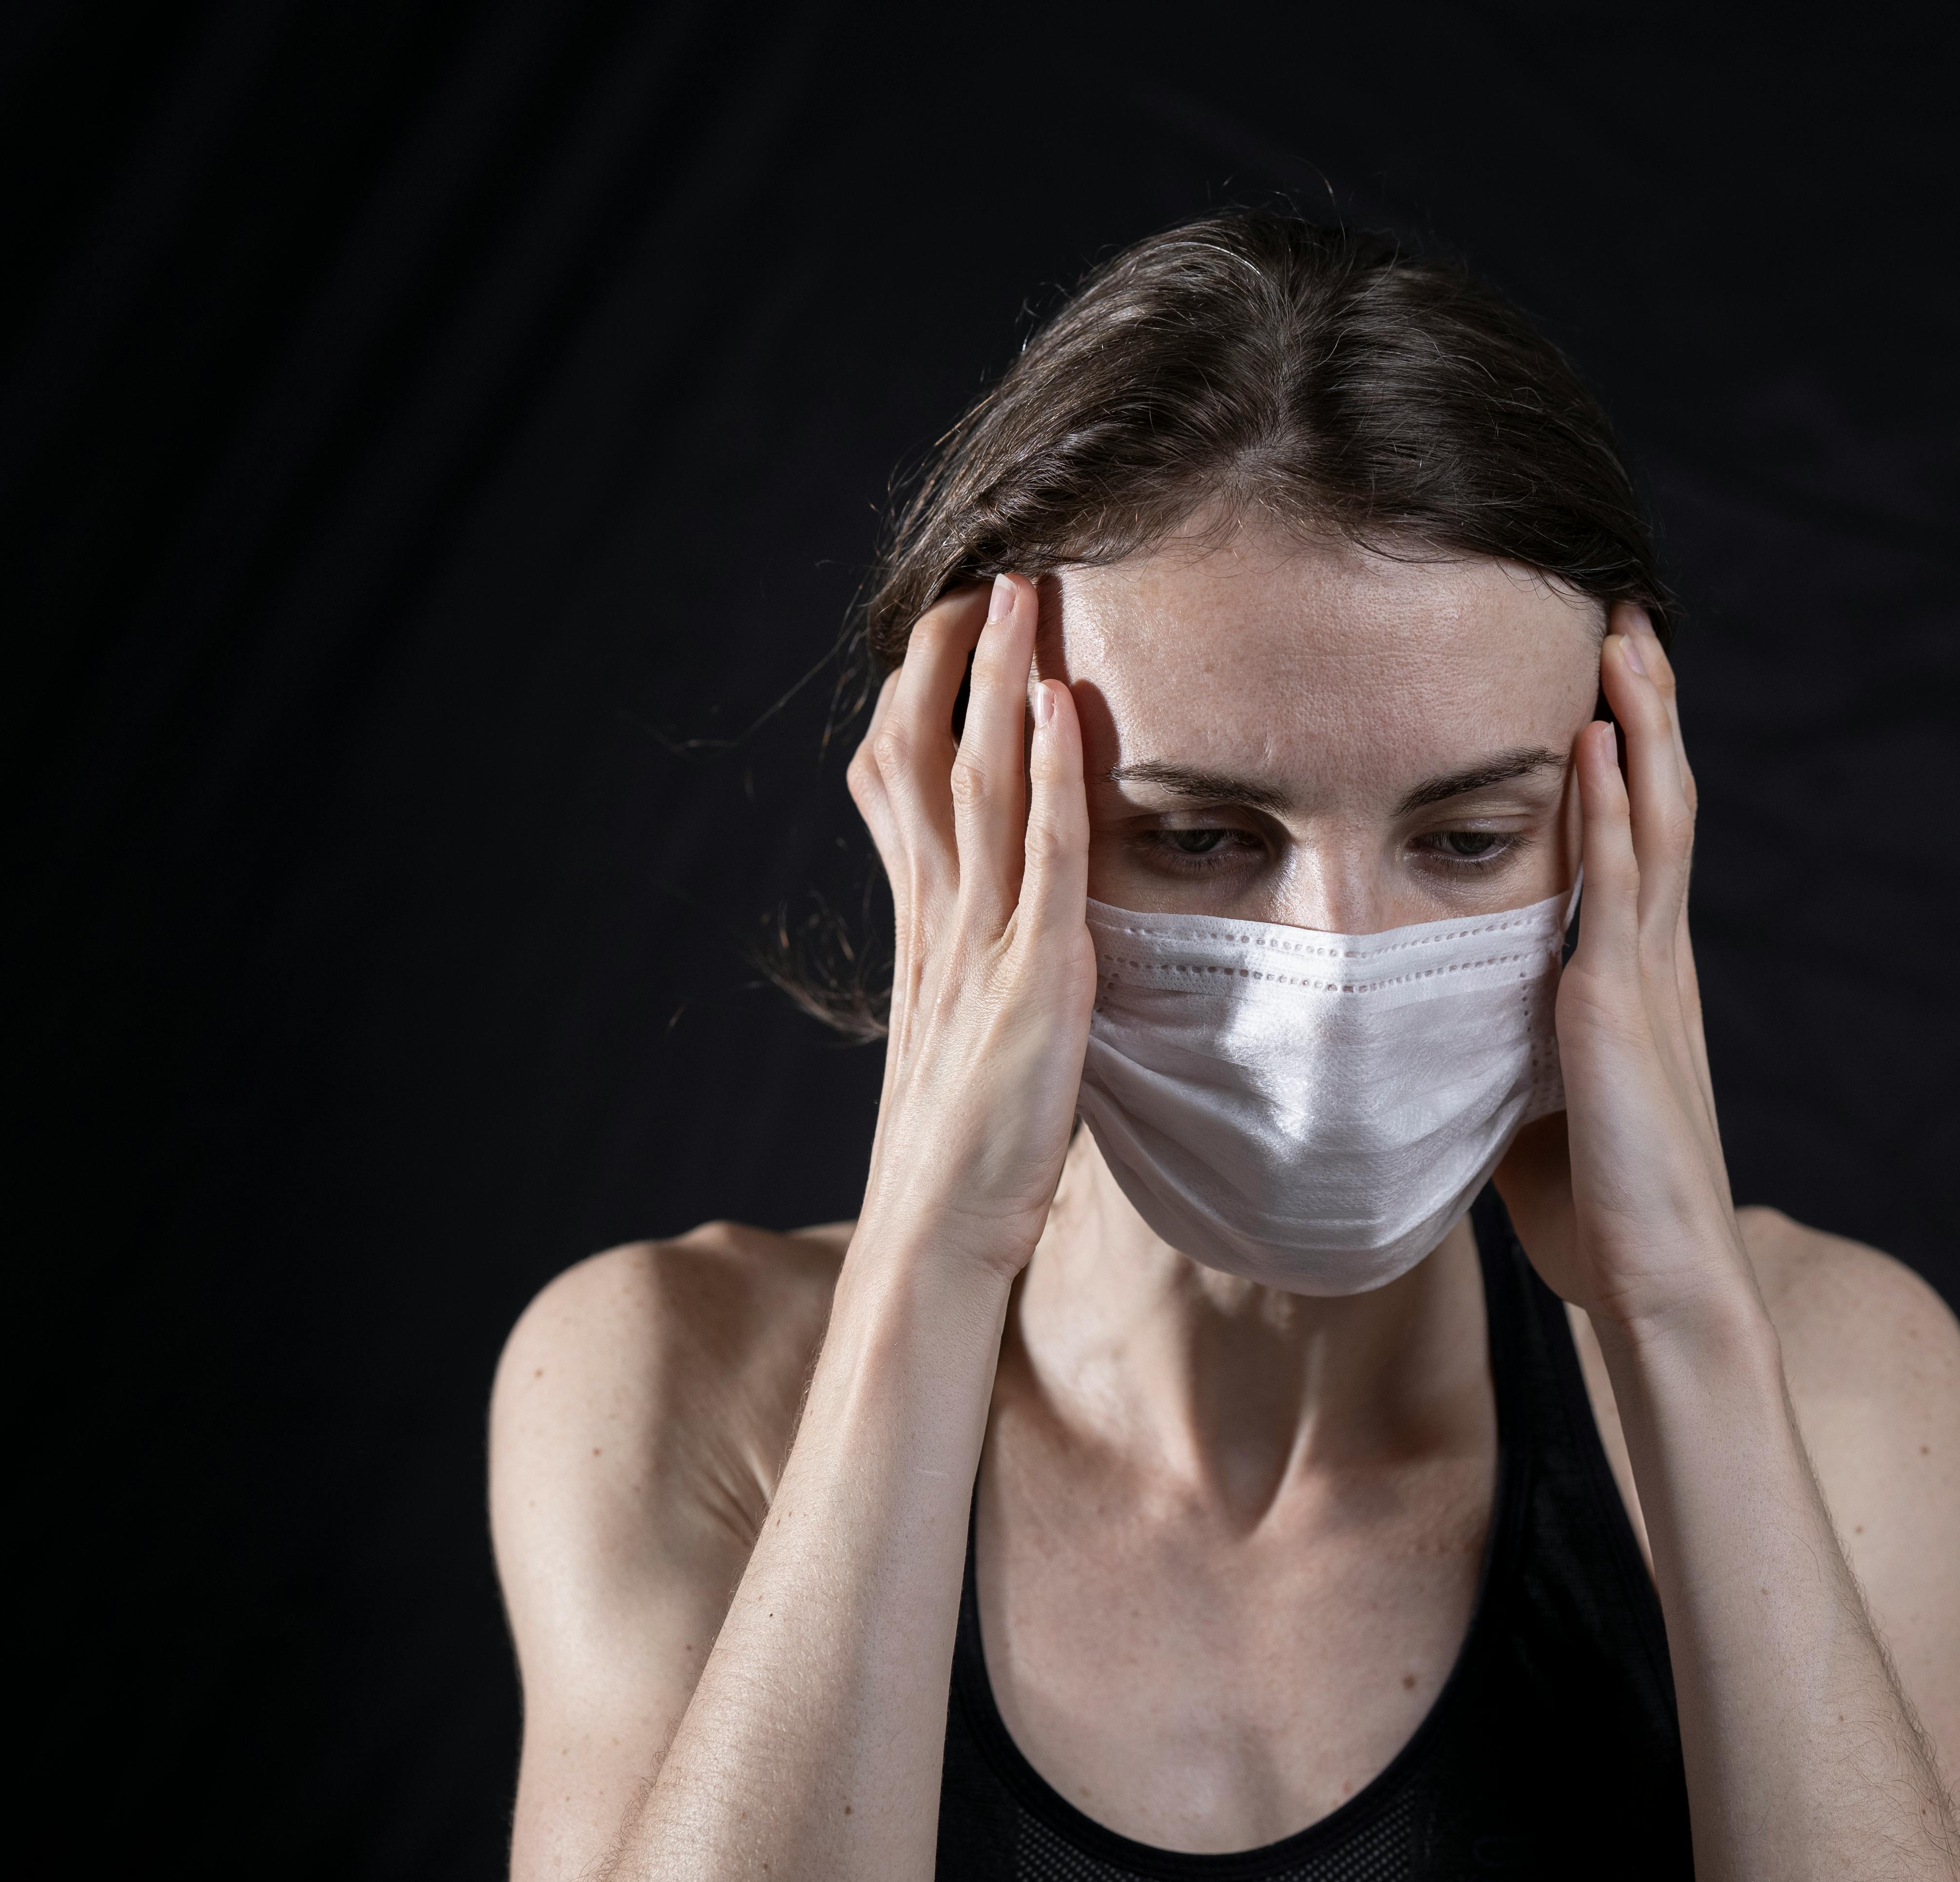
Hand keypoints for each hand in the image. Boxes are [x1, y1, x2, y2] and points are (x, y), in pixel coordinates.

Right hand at [843, 574, 1092, 1277]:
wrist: (941, 1231)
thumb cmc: (970, 1146)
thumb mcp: (975, 1027)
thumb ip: (990, 965)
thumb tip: (1025, 929)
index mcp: (924, 924)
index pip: (899, 782)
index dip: (919, 696)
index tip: (943, 626)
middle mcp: (939, 916)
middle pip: (924, 752)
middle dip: (948, 657)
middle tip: (981, 572)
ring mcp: (980, 943)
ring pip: (978, 780)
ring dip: (999, 680)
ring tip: (1022, 594)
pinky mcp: (1033, 980)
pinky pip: (1043, 857)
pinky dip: (1049, 775)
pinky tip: (1060, 706)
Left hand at [1493, 605, 1755, 1337]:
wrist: (1661, 1281)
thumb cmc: (1602, 1215)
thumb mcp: (1542, 1107)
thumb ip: (1513, 1054)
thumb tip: (1454, 1038)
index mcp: (1639, 980)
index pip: (1639, 838)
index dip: (1634, 753)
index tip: (1612, 674)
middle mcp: (1656, 961)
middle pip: (1658, 800)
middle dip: (1647, 706)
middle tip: (1629, 615)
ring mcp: (1647, 977)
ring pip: (1651, 819)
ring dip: (1639, 723)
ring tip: (1623, 637)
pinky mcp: (1620, 1007)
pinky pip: (1614, 886)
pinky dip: (1608, 809)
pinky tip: (1593, 741)